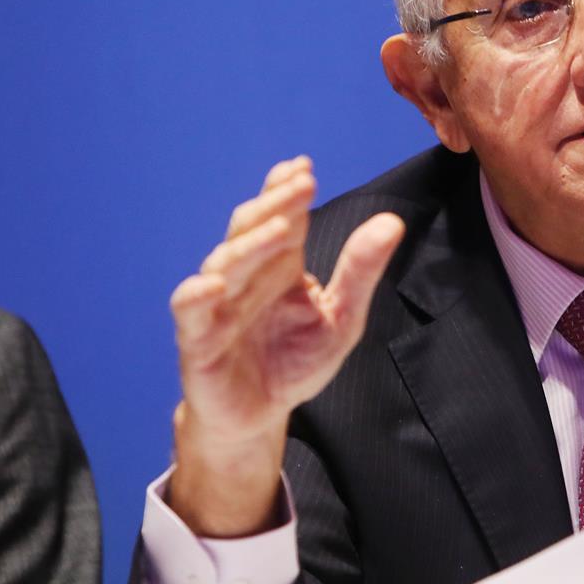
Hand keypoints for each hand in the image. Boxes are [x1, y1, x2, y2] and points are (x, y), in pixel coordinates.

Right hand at [166, 156, 404, 536]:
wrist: (259, 416)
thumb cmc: (296, 361)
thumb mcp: (341, 317)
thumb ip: (361, 271)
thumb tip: (393, 221)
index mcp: (279, 266)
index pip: (283, 218)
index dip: (288, 192)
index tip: (304, 167)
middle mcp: (245, 277)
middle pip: (251, 230)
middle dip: (274, 205)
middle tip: (299, 183)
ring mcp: (218, 305)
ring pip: (225, 264)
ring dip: (250, 245)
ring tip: (280, 228)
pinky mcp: (197, 340)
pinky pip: (190, 311)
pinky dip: (198, 296)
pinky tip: (215, 286)